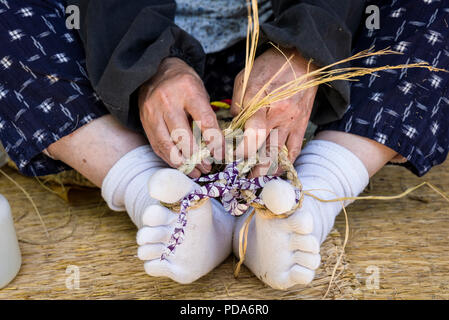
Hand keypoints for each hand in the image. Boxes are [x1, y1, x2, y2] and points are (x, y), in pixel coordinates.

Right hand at [139, 57, 223, 177]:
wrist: (154, 71)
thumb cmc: (183, 83)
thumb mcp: (200, 91)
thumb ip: (207, 115)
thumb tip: (217, 145)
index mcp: (188, 90)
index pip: (205, 121)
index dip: (215, 142)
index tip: (221, 155)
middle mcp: (168, 101)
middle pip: (183, 137)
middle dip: (197, 157)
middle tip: (208, 167)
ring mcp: (153, 112)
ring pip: (167, 145)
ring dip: (183, 164)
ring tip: (196, 171)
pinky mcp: (144, 122)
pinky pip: (158, 146)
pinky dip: (170, 159)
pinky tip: (182, 165)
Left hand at [231, 47, 317, 176]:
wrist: (301, 58)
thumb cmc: (268, 67)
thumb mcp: (244, 80)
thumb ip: (237, 105)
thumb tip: (232, 127)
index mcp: (261, 104)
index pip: (252, 136)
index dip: (240, 151)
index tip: (229, 157)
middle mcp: (278, 117)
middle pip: (265, 151)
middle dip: (251, 167)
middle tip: (240, 174)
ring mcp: (292, 123)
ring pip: (279, 155)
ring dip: (266, 170)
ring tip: (255, 178)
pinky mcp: (302, 125)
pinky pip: (294, 151)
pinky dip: (284, 164)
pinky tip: (275, 170)